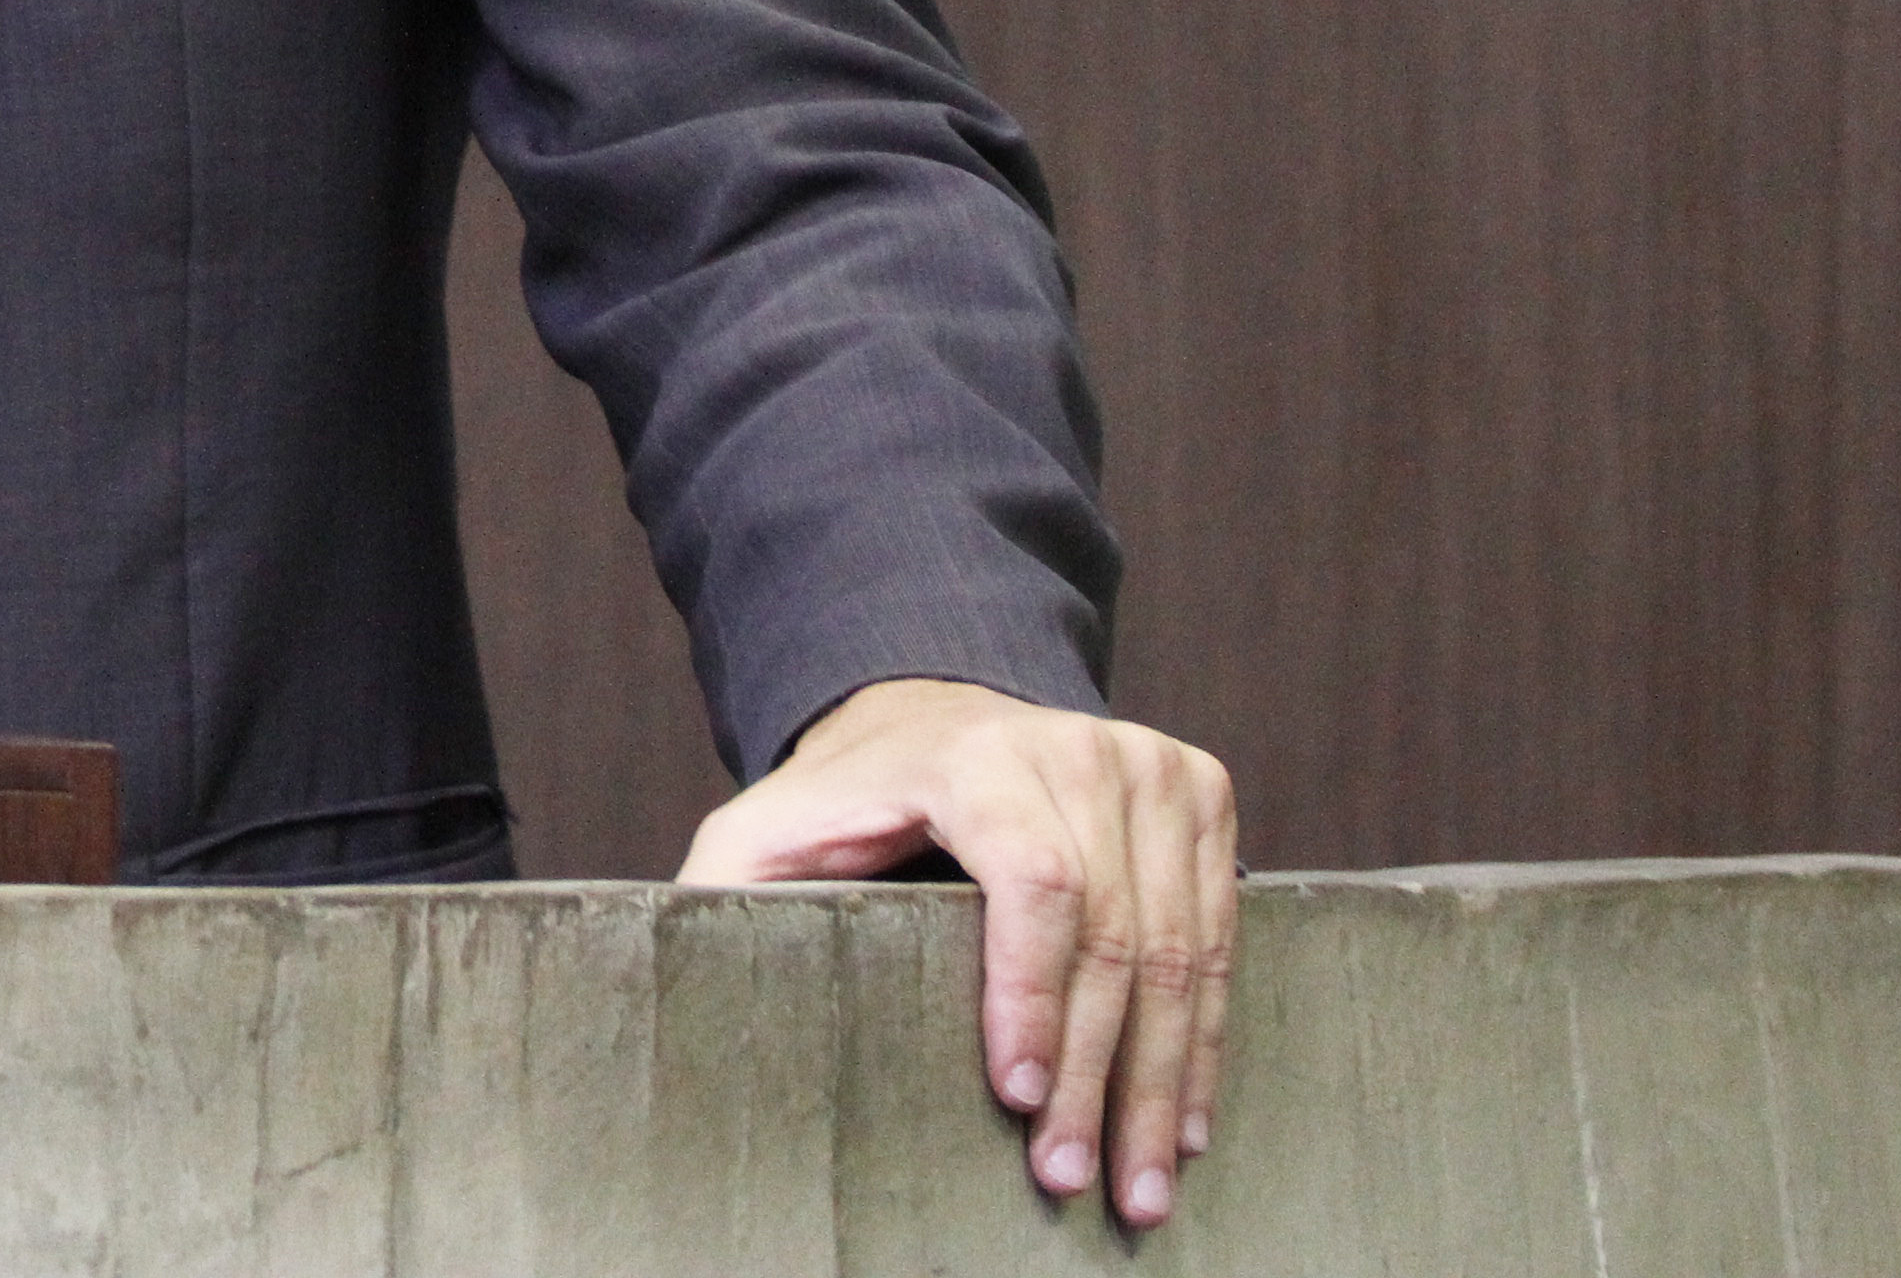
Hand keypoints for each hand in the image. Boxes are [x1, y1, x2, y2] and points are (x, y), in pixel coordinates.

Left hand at [681, 675, 1235, 1224]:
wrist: (930, 716)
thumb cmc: (842, 801)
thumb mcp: (763, 832)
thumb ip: (725, 891)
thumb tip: (680, 975)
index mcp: (970, 756)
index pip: (1034, 880)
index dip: (1033, 997)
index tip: (1018, 1103)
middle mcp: (1075, 747)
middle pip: (1118, 934)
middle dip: (1101, 1079)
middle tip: (1077, 1184)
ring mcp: (1149, 764)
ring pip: (1183, 949)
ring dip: (1165, 1082)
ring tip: (1139, 1184)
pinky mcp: (1200, 792)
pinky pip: (1220, 934)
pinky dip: (1205, 1039)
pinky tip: (1184, 1122)